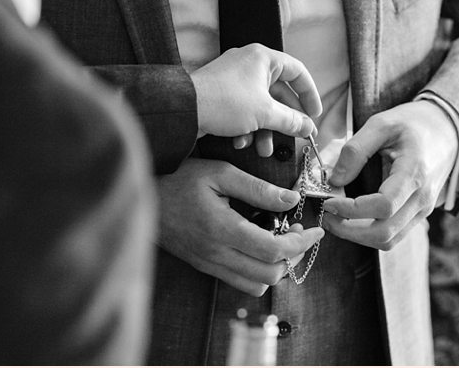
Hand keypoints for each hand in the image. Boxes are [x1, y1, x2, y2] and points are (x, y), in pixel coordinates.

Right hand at [158, 158, 325, 295]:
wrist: (142, 197)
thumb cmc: (179, 180)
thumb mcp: (219, 173)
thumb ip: (257, 188)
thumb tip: (291, 200)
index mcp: (222, 229)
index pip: (274, 251)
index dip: (301, 244)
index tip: (317, 230)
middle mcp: (216, 254)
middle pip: (270, 275)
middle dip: (294, 256)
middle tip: (300, 233)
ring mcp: (209, 264)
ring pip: (256, 284)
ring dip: (277, 267)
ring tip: (282, 241)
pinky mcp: (204, 266)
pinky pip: (239, 282)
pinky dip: (258, 271)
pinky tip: (259, 247)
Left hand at [191, 44, 322, 142]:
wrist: (184, 110)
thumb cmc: (225, 102)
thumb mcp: (265, 114)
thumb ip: (291, 121)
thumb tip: (308, 128)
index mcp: (263, 59)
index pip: (297, 72)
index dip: (309, 94)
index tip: (314, 114)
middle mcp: (249, 64)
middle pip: (278, 94)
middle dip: (284, 121)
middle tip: (294, 139)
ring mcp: (234, 80)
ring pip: (260, 106)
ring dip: (264, 130)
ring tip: (263, 149)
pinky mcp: (222, 95)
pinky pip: (243, 111)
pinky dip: (246, 128)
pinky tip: (241, 143)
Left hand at [320, 101, 455, 249]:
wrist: (446, 130)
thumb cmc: (412, 123)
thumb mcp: (381, 124)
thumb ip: (356, 150)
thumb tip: (334, 179)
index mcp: (415, 173)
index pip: (383, 206)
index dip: (351, 209)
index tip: (328, 200)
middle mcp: (422, 198)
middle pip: (385, 233)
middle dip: (349, 230)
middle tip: (326, 214)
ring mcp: (423, 210)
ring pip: (388, 240)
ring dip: (357, 236)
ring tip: (335, 218)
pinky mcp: (418, 214)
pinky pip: (393, 235)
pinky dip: (369, 233)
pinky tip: (351, 218)